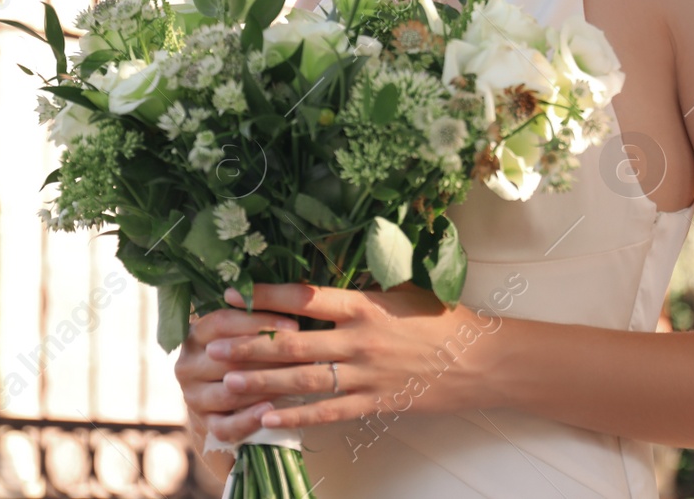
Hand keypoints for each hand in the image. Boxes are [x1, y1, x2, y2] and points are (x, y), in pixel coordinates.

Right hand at [175, 302, 302, 449]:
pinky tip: (269, 411)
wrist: (225, 401)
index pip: (222, 322)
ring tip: (295, 379)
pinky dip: (247, 420)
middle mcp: (187, 365)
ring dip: (263, 386)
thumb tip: (297, 294)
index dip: (259, 322)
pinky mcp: (205, 425)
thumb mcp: (243, 330)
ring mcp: (193, 397)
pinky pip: (225, 426)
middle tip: (303, 354)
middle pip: (228, 359)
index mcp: (195, 334)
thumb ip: (258, 314)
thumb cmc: (243, 352)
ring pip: (229, 392)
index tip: (294, 326)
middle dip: (269, 356)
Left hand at [207, 282, 501, 429]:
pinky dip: (295, 415)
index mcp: (365, 304)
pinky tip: (266, 418)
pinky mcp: (374, 403)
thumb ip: (361, 287)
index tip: (236, 291)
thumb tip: (321, 275)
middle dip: (250, 344)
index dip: (267, 294)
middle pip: (294, 342)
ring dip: (262, 382)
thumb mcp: (401, 291)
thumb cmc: (440, 319)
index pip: (306, 296)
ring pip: (304, 379)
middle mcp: (360, 339)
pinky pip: (328, 411)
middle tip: (214, 345)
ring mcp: (366, 374)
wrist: (479, 360)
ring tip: (227, 383)